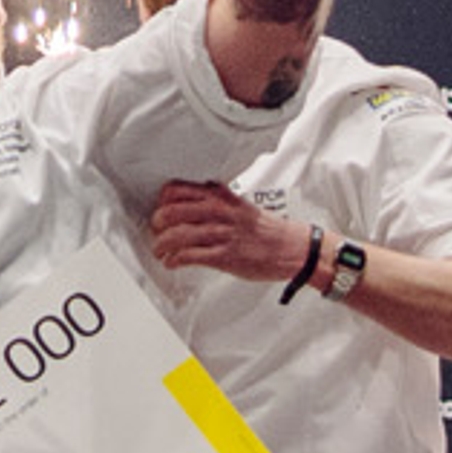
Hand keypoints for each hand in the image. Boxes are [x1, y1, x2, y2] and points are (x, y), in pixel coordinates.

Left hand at [149, 180, 307, 284]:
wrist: (294, 249)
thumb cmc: (265, 229)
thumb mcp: (238, 204)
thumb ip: (214, 200)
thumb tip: (185, 204)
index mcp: (220, 196)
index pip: (176, 190)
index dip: (162, 201)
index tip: (159, 209)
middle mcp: (218, 211)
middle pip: (170, 212)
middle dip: (157, 224)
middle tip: (156, 232)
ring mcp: (221, 234)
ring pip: (176, 235)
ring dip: (161, 246)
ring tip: (159, 251)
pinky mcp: (225, 256)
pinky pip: (189, 256)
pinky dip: (174, 260)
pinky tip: (171, 262)